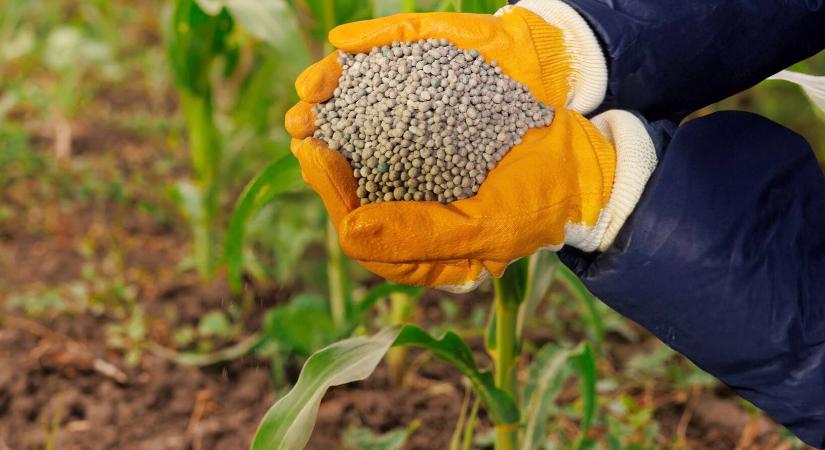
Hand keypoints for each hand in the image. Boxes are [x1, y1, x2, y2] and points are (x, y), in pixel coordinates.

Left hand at [285, 7, 638, 291]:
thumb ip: (421, 238)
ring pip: (360, 120)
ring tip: (314, 84)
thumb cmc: (541, 195)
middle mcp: (408, 185)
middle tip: (302, 120)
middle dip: (317, 143)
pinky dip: (371, 50)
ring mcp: (418, 139)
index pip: (356, 218)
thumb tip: (349, 229)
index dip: (330, 188)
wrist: (587, 146)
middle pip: (346, 171)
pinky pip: (395, 72)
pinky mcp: (434, 94)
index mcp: (416, 230)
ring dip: (330, 98)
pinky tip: (344, 46)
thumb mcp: (491, 229)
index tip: (318, 154)